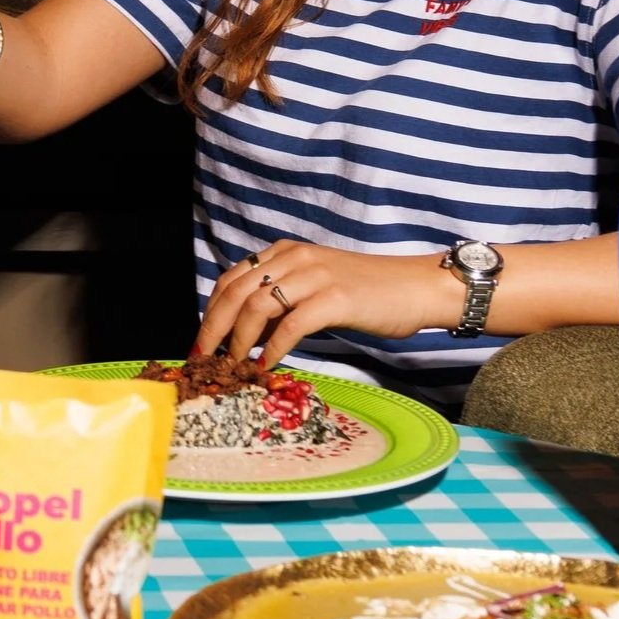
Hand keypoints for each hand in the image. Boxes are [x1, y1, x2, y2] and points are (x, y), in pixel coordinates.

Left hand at [193, 240, 463, 367]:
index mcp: (285, 252)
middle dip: (213, 328)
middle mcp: (295, 258)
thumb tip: (243, 334)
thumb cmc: (366, 294)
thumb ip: (280, 304)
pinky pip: (291, 324)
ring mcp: (315, 276)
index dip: (210, 312)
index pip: (231, 279)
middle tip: (205, 359)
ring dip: (239, 341)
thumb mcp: (314, 288)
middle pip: (236, 292)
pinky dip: (273, 347)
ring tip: (235, 366)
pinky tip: (268, 365)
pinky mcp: (335, 298)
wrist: (416, 288)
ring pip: (257, 306)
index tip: (202, 342)